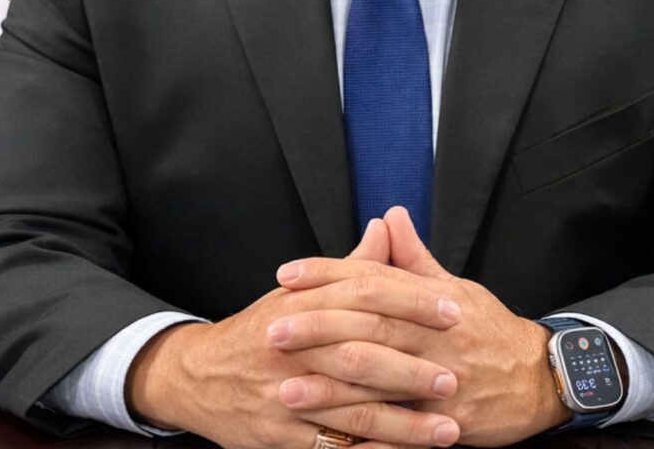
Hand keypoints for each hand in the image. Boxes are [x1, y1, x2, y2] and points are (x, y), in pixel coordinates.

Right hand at [124, 218, 462, 448]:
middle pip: (361, 352)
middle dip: (412, 368)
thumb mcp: (298, 292)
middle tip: (456, 377)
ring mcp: (284, 395)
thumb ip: (349, 266)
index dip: (411, 301)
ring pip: (351, 409)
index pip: (365, 294)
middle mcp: (293, 347)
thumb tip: (387, 226)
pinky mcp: (278, 437)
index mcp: (302, 304)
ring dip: (403, 423)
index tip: (453, 310)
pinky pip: (329, 448)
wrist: (197, 377)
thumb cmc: (260, 330)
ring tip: (448, 429)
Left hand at [273, 207, 571, 445]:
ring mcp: (442, 379)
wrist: (541, 379)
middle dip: (319, 325)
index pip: (373, 278)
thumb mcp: (456, 287)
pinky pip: (400, 427)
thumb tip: (389, 215)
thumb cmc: (491, 330)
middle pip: (370, 325)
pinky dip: (364, 429)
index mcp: (434, 297)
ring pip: (380, 377)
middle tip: (274, 326)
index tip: (288, 274)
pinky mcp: (447, 422)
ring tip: (286, 383)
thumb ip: (414, 256)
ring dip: (330, 383)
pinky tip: (330, 433)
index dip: (328, 274)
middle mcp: (436, 334)